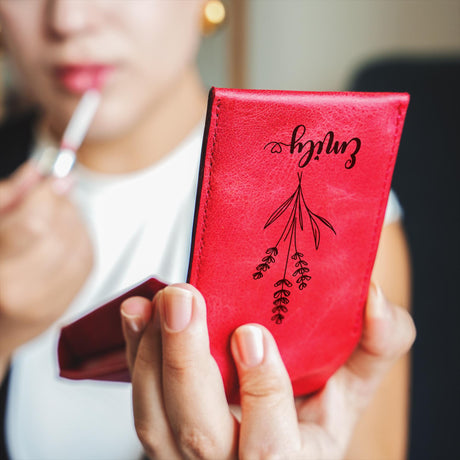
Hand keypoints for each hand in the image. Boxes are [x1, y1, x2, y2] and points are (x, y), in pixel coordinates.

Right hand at [0, 162, 92, 354]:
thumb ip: (6, 197)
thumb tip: (36, 171)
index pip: (32, 226)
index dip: (47, 195)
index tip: (52, 177)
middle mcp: (21, 292)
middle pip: (58, 232)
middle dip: (59, 205)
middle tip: (48, 197)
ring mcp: (48, 302)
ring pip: (77, 242)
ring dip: (71, 219)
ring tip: (52, 215)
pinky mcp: (69, 301)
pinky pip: (86, 257)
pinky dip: (80, 236)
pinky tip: (63, 232)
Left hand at [121, 282, 414, 458]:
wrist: (267, 434)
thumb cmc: (312, 416)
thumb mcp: (353, 389)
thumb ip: (376, 346)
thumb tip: (375, 298)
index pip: (272, 448)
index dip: (261, 392)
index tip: (250, 334)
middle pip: (198, 433)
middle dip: (186, 363)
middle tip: (183, 298)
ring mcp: (186, 454)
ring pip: (155, 420)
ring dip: (151, 355)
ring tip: (160, 300)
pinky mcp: (162, 429)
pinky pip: (139, 397)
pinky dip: (134, 352)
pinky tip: (137, 311)